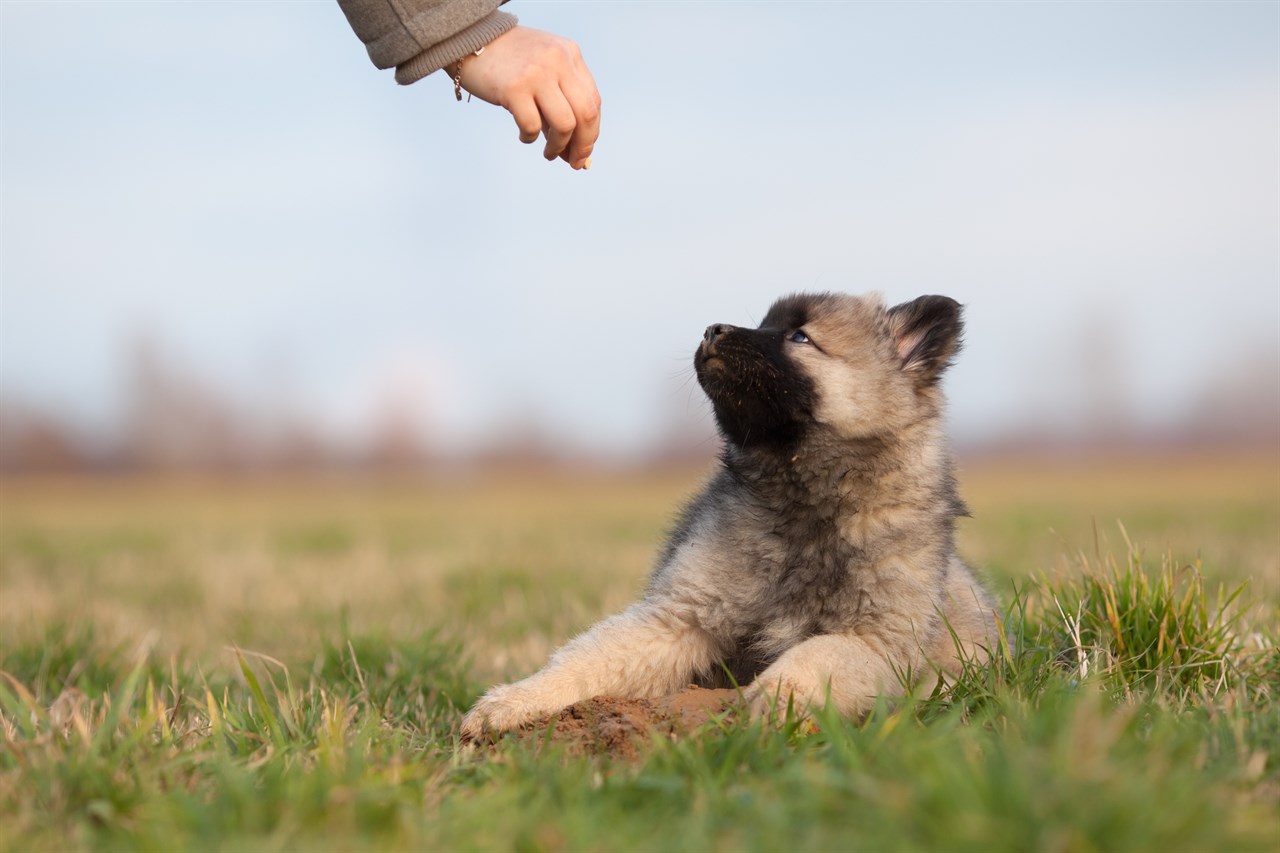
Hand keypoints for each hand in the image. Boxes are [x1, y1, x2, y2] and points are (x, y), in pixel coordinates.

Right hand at [454, 26, 600, 169]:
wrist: (471, 37)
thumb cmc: (510, 60)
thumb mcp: (545, 67)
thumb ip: (562, 99)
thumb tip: (576, 150)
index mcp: (570, 55)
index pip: (593, 102)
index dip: (591, 133)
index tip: (582, 152)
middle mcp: (558, 62)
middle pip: (585, 115)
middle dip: (582, 146)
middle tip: (573, 163)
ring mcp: (537, 74)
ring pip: (565, 124)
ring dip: (558, 147)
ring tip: (549, 153)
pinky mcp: (514, 88)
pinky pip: (532, 127)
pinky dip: (530, 138)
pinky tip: (524, 137)